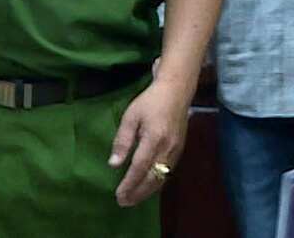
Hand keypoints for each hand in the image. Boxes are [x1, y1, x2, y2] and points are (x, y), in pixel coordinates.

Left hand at [107, 79, 190, 206]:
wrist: (176, 91)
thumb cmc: (150, 101)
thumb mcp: (131, 116)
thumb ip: (122, 140)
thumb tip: (114, 164)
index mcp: (154, 138)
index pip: (140, 168)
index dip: (129, 184)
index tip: (118, 195)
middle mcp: (167, 148)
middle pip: (153, 178)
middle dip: (138, 193)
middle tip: (123, 202)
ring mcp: (176, 151)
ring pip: (162, 178)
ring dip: (147, 191)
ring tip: (132, 199)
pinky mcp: (180, 151)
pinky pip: (168, 172)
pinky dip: (156, 183)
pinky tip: (147, 186)